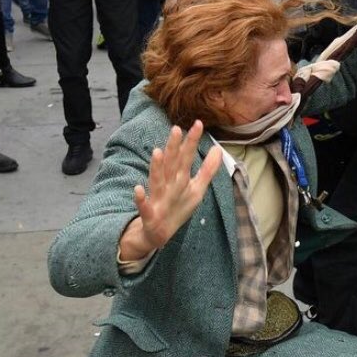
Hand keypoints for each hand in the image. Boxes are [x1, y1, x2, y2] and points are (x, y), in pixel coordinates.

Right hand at [119, 122, 223, 260]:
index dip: (192, 142)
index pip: (186, 157)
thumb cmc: (177, 207)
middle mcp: (168, 184)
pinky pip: (144, 207)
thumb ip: (207, 169)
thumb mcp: (196, 188)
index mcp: (179, 178)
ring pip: (157, 181)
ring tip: (158, 152)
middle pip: (172, 165)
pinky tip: (138, 190)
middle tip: (176, 128)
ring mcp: (157, 198)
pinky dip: (140, 199)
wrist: (157, 233)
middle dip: (174, 148)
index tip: (199, 123)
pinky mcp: (149, 214)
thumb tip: (218, 148)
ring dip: (157, 168)